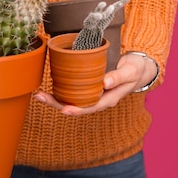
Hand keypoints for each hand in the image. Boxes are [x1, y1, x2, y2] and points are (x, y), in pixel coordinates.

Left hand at [33, 52, 154, 115]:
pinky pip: (74, 92)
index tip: (64, 109)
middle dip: (57, 104)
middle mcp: (98, 99)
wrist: (139, 67)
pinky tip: (50, 86)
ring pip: (72, 100)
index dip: (76, 109)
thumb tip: (105, 83)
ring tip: (39, 95)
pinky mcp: (89, 87)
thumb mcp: (130, 71)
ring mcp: (93, 94)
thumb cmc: (135, 69)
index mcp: (108, 99)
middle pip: (76, 106)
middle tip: (40, 97)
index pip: (90, 108)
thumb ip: (119, 76)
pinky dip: (62, 90)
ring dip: (55, 99)